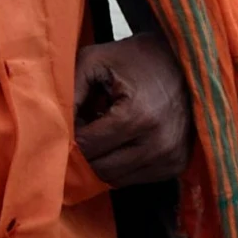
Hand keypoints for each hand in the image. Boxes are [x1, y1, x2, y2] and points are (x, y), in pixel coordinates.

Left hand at [73, 32, 192, 187]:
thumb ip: (71, 91)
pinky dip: (122, 165)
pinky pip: (136, 179)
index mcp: (137, 116)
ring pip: (116, 179)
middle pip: (101, 168)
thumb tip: (53, 126)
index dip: (72, 137)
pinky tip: (123, 141)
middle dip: (86, 152)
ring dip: (103, 161)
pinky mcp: (178, 165)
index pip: (88, 147)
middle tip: (86, 130)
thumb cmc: (135, 58)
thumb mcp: (95, 60)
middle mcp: (158, 143)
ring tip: (104, 134)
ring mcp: (171, 157)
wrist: (185, 61)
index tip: (73, 122)